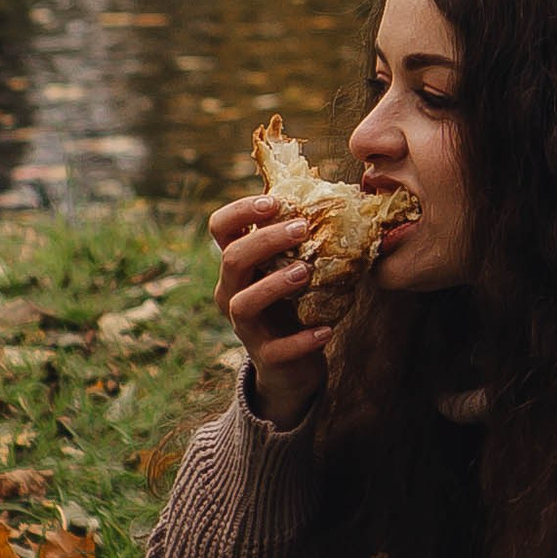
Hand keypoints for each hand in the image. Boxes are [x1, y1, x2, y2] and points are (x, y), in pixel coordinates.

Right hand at [209, 195, 329, 426]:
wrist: (293, 365)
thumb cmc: (296, 303)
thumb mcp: (292, 265)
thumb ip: (301, 237)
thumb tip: (335, 193)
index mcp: (238, 264)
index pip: (220, 227)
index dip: (241, 210)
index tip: (275, 200)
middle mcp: (232, 292)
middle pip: (232, 259)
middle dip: (265, 240)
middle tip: (302, 227)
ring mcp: (245, 326)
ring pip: (244, 303)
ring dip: (274, 284)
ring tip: (305, 272)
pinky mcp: (266, 357)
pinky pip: (278, 349)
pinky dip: (302, 339)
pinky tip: (327, 330)